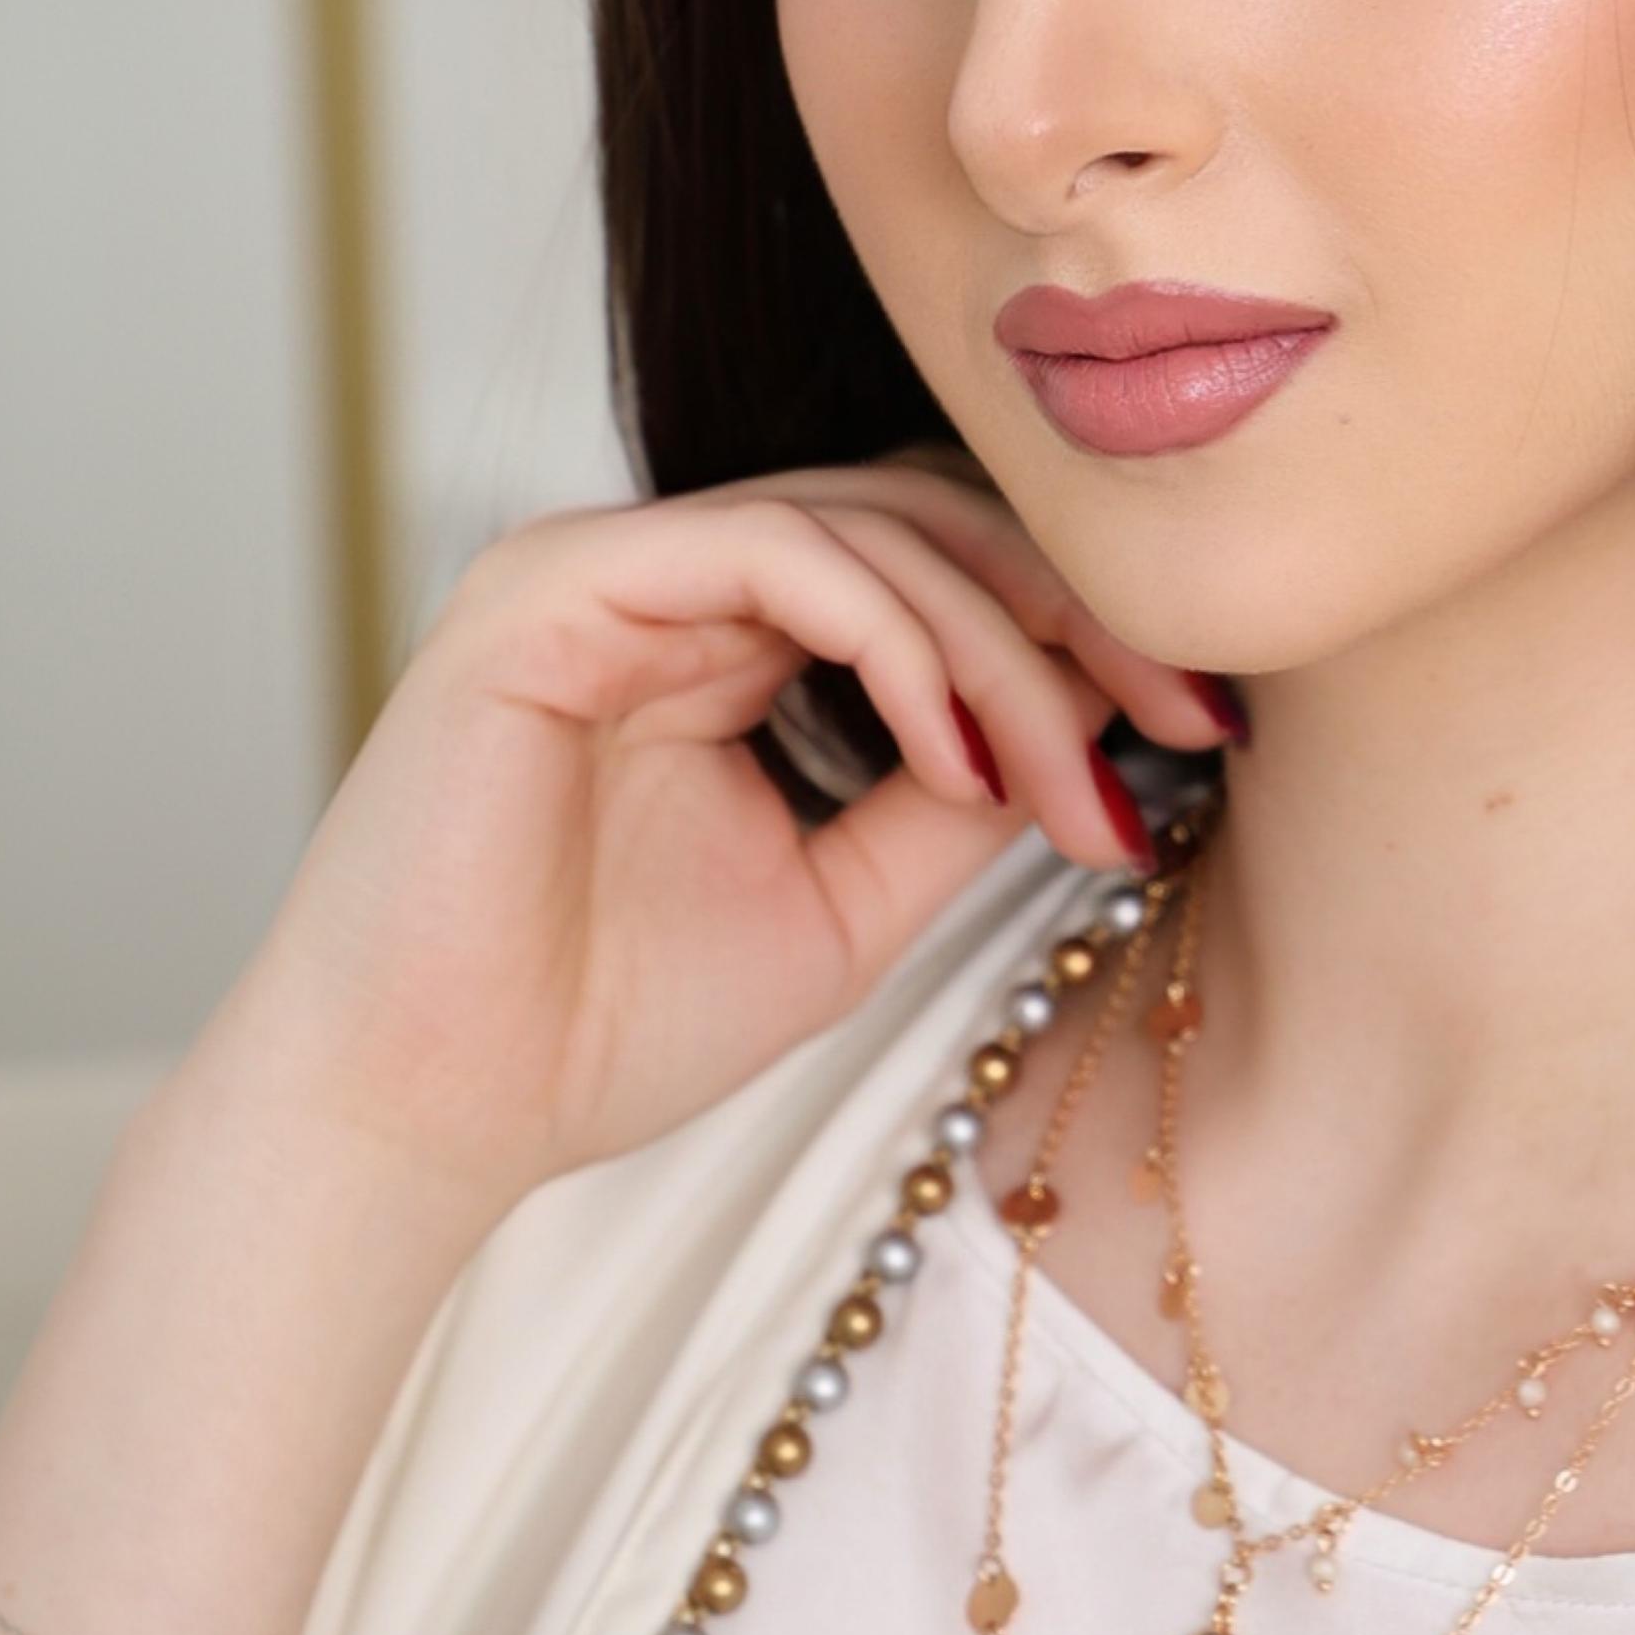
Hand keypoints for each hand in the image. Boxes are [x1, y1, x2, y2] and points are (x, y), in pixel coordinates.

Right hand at [197, 459, 1225, 1225]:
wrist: (424, 1118)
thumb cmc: (602, 1027)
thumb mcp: (847, 895)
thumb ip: (956, 787)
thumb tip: (1103, 706)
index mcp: (721, 633)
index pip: (935, 559)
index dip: (1079, 626)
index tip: (1210, 727)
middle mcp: (665, 574)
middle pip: (923, 516)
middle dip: (1077, 614)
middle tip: (1196, 717)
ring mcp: (606, 564)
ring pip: (867, 524)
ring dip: (1003, 647)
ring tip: (1072, 780)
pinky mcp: (557, 580)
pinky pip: (774, 550)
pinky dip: (897, 639)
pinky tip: (964, 747)